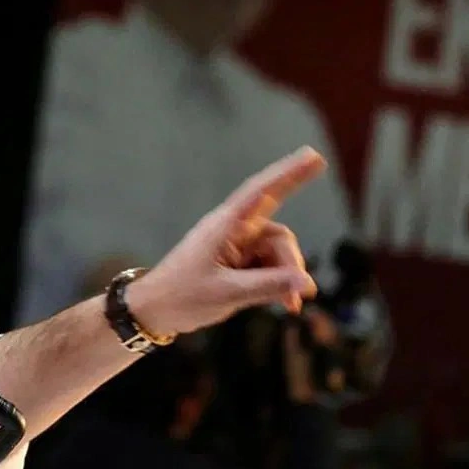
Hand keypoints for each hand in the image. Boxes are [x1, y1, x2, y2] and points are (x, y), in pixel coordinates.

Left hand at [127, 146, 326, 336]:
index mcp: (224, 226)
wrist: (154, 312)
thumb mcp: (228, 293)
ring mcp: (236, 248)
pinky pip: (269, 268)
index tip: (314, 156)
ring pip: (277, 254)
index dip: (289, 173)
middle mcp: (233, 231)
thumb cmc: (182, 297)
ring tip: (289, 305)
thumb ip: (269, 286)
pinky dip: (279, 284)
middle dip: (291, 263)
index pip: (261, 191)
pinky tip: (287, 304)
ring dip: (286, 279)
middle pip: (278, 236)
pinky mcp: (238, 264)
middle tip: (300, 294)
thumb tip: (307, 282)